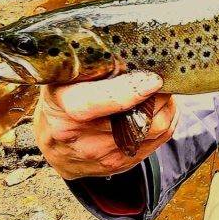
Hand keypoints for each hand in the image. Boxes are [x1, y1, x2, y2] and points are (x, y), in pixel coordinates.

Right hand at [33, 71, 177, 180]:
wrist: (53, 141)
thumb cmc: (63, 97)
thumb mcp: (66, 75)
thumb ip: (92, 65)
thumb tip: (129, 54)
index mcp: (63, 105)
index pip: (97, 102)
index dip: (129, 91)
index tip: (153, 80)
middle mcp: (79, 136)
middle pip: (136, 118)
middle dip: (158, 96)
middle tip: (165, 79)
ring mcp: (99, 155)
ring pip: (152, 130)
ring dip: (165, 109)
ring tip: (162, 93)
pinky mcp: (116, 165)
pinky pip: (155, 143)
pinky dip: (164, 123)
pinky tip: (159, 110)